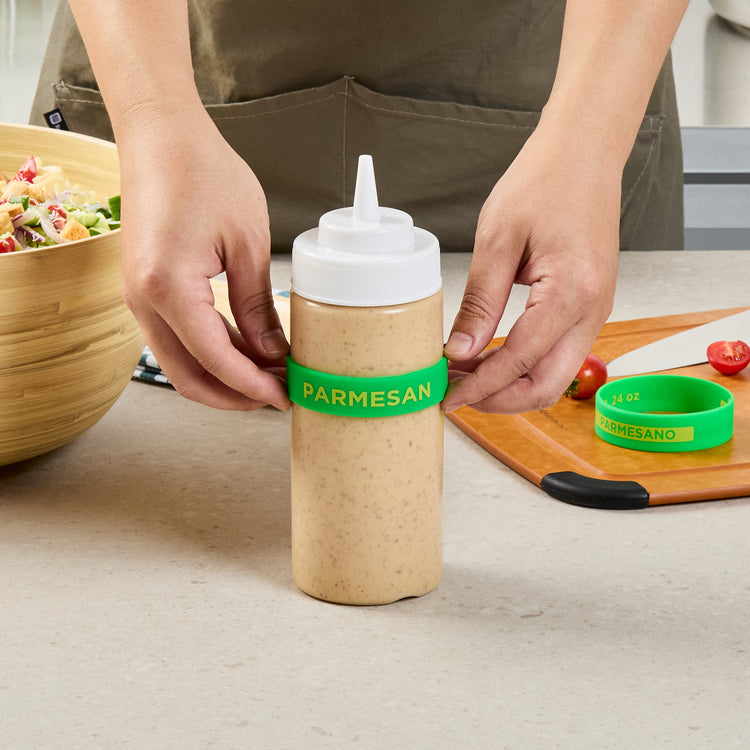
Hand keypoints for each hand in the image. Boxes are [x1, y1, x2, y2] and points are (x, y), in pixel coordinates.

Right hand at [119, 110, 290, 410]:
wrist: (161, 135)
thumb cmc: (202, 171)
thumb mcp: (247, 242)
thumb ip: (256, 306)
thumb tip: (272, 353)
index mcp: (168, 287)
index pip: (215, 360)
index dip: (252, 386)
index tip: (284, 396)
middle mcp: (143, 300)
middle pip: (188, 376)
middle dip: (234, 395)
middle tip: (276, 396)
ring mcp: (139, 297)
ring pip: (180, 362)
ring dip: (223, 377)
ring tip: (268, 376)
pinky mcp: (145, 289)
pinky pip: (177, 337)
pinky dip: (209, 352)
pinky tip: (244, 351)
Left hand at [442, 121, 620, 413]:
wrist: (585, 151)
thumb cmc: (546, 181)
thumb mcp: (499, 240)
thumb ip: (480, 302)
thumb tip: (460, 350)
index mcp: (572, 292)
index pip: (520, 360)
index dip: (481, 385)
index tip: (449, 395)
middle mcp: (593, 309)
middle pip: (547, 386)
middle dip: (499, 400)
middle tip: (458, 395)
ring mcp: (596, 310)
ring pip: (556, 375)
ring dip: (512, 386)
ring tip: (468, 376)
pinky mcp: (590, 305)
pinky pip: (560, 352)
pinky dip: (526, 366)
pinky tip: (493, 356)